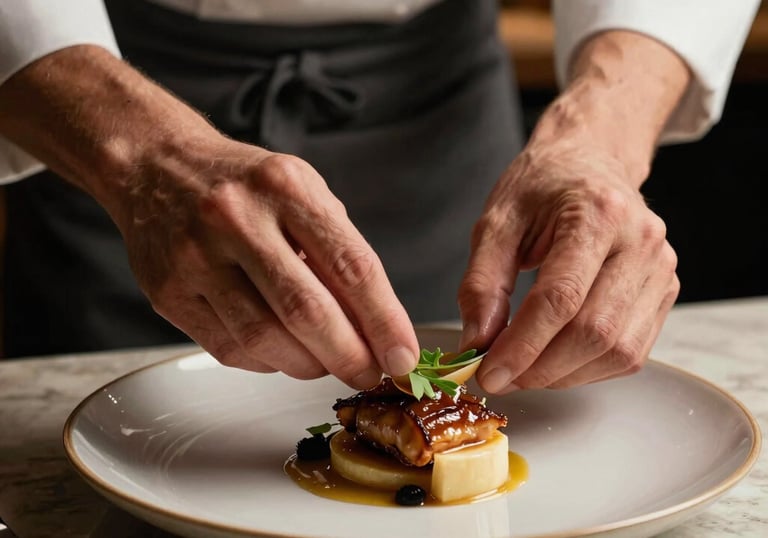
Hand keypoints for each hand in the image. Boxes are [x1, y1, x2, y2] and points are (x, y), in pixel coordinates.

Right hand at [0, 46, 418, 387]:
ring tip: (327, 363)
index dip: (385, 322)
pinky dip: (267, 362)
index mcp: (285, 186)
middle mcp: (236, 218)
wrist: (156, 166)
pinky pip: (230, 348)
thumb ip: (338, 250)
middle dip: (350, 356)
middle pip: (307, 311)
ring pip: (265, 339)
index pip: (352, 266)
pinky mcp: (168, 292)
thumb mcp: (302, 191)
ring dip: (309, 365)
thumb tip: (375, 327)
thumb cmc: (246, 184)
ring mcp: (195, 257)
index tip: (404, 356)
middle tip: (370, 374)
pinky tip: (283, 353)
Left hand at [459, 143, 678, 391]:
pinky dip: (587, 369)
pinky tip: (555, 360)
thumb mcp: (497, 222)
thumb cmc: (542, 187)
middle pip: (594, 332)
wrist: (590, 162)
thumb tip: (477, 342)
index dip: (522, 346)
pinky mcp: (664, 292)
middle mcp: (641, 243)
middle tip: (500, 377)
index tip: (488, 372)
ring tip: (523, 370)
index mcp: (597, 214)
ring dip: (563, 375)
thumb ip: (482, 283)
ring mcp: (660, 270)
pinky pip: (630, 352)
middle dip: (540, 368)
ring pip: (617, 351)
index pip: (561, 299)